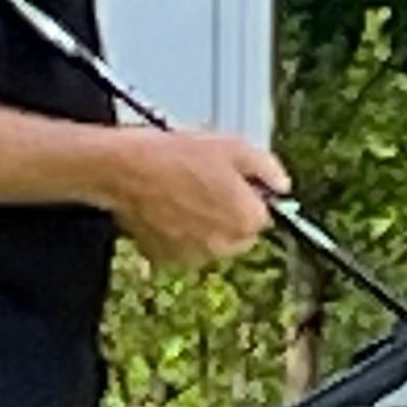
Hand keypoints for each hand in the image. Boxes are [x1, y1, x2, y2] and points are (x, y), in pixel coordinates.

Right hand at [107, 129, 288, 267]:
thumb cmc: (176, 156)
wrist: (124, 168)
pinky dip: (179, 234)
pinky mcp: (165, 259)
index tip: (233, 183)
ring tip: (183, 194)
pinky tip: (167, 208)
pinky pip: (183, 248)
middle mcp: (223, 246)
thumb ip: (268, 169)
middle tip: (206, 186)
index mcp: (246, 220)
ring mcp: (193, 256)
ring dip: (205, 226)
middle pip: (240, 234)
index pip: (262, 216)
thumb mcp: (234, 148)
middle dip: (230, 215)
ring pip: (212, 243)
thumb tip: (283, 185)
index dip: (249, 197)